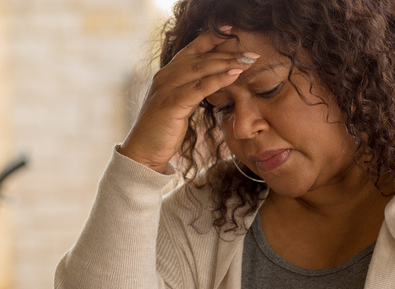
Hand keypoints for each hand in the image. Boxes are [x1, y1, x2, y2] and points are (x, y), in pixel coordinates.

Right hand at [120, 27, 257, 172]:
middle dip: (227, 53)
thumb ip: (192, 90)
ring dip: (227, 63)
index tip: (234, 31)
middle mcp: (165, 76)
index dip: (213, 37)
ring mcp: (166, 89)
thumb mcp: (179, 104)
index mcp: (167, 73)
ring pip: (201, 69)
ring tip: (248, 61)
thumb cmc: (162, 129)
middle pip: (201, 57)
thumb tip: (214, 82)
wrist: (142, 152)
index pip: (192, 48)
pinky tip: (234, 75)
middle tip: (251, 53)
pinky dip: (218, 80)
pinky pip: (199, 88)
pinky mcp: (171, 104)